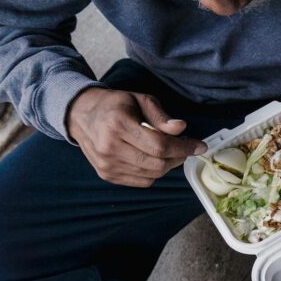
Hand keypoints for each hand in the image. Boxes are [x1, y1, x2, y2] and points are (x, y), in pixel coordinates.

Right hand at [66, 87, 206, 187]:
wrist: (81, 115)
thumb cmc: (115, 105)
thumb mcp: (140, 100)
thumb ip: (161, 116)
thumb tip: (181, 128)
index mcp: (118, 125)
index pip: (160, 145)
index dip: (184, 147)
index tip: (200, 146)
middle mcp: (110, 148)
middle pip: (157, 164)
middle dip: (178, 157)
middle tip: (185, 147)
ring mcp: (107, 164)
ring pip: (151, 175)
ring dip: (167, 165)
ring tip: (169, 151)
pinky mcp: (107, 175)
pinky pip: (141, 181)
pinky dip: (153, 172)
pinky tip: (152, 158)